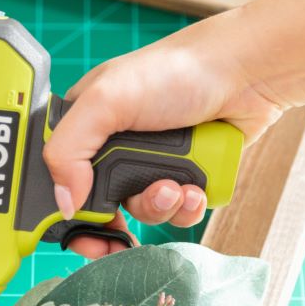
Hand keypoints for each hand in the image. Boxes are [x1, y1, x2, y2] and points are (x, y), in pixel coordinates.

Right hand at [43, 10, 283, 258]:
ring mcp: (151, 163)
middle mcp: (115, 149)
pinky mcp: (185, 176)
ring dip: (159, 208)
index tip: (82, 235)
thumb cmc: (174, 70)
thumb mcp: (105, 101)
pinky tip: (195, 189)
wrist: (244, 72)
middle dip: (118, 218)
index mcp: (85, 129)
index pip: (60, 181)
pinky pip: (178, 212)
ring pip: (143, 213)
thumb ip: (69, 150)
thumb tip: (64, 203)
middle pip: (102, 208)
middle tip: (124, 227)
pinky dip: (187, 207)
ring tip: (175, 187)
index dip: (68, 214)